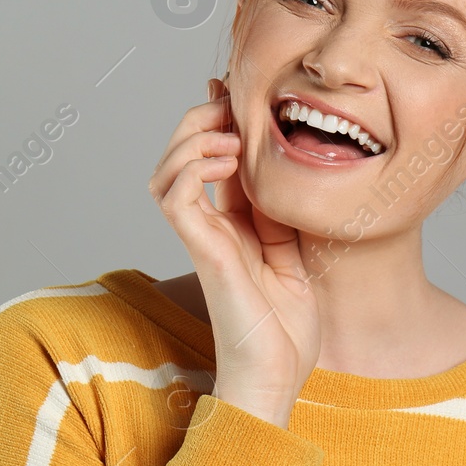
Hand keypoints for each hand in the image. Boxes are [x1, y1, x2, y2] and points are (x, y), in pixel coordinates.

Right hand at [147, 76, 320, 427]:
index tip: (237, 89)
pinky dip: (195, 167)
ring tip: (229, 134)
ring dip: (193, 138)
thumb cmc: (288, 328)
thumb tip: (284, 165)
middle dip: (201, 118)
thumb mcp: (298, 251)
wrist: (278, 376)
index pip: (213, 157)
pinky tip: (226, 162)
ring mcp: (202, 237)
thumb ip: (284, 212)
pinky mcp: (202, 250)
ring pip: (168, 170)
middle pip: (181, 155)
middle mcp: (211, 225)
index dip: (219, 118)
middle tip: (230, 101)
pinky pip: (177, 196)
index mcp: (234, 223)